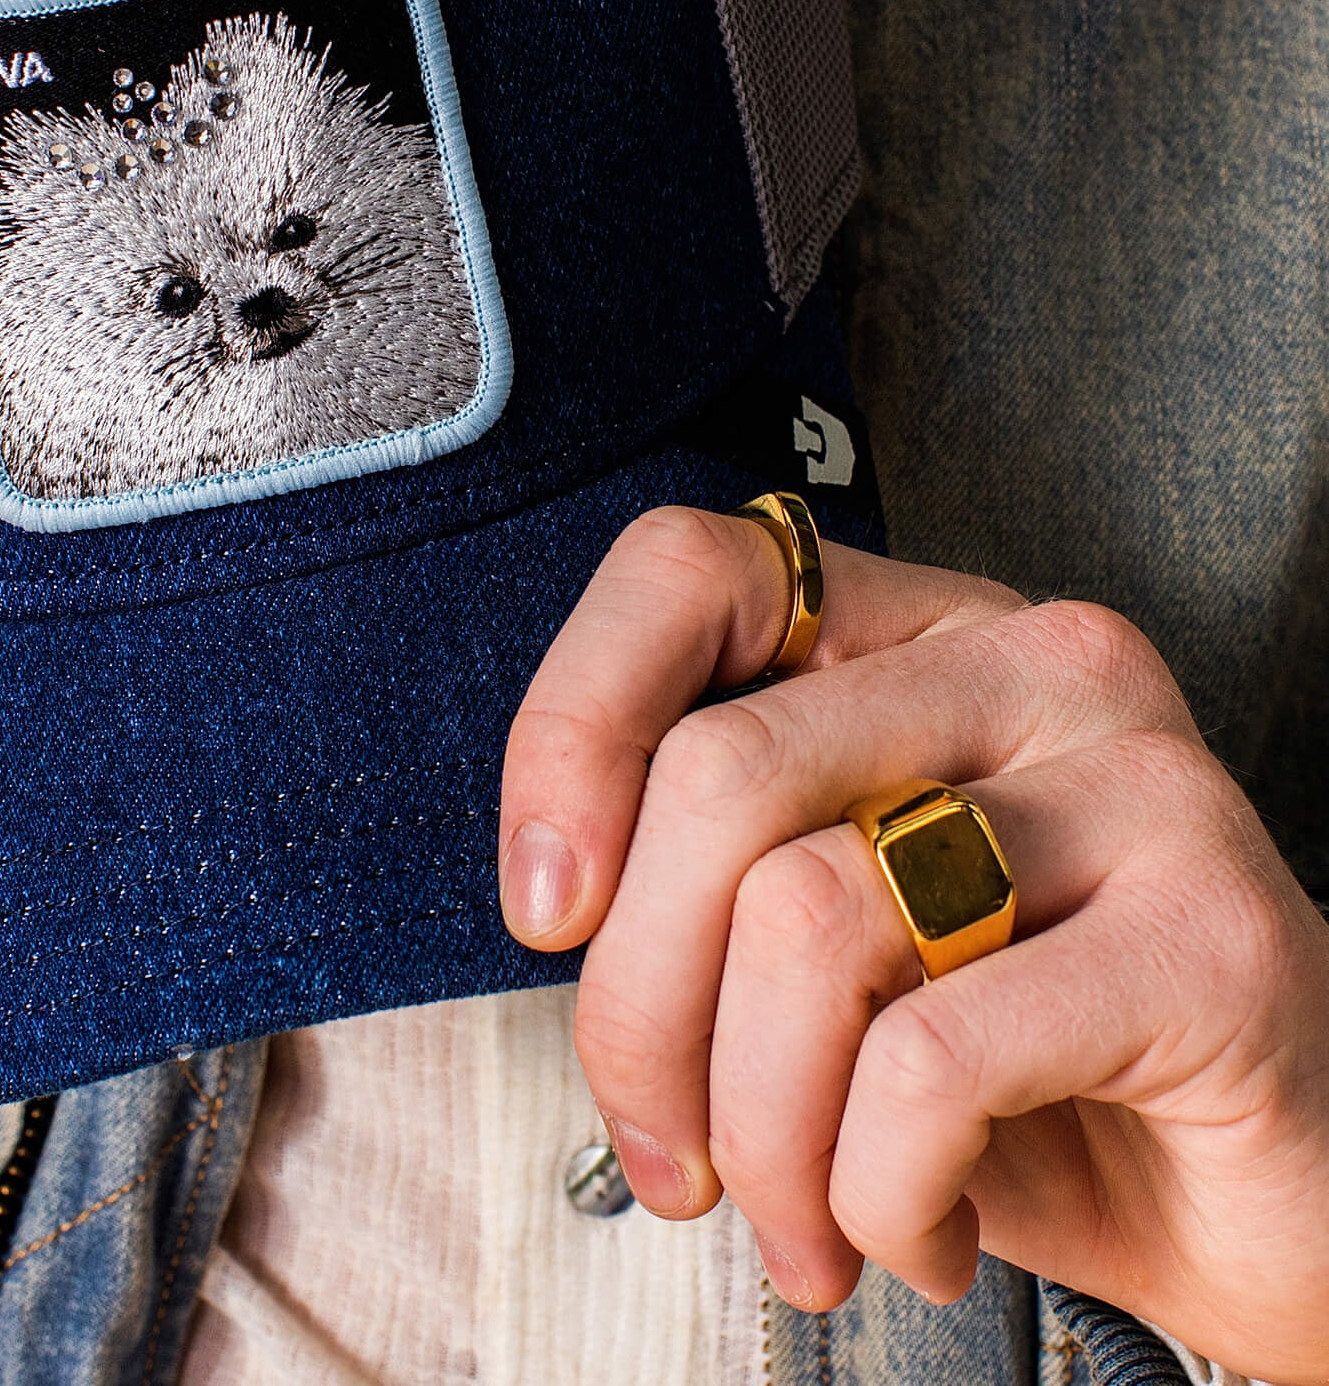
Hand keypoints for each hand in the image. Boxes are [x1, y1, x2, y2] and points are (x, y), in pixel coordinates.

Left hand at [497, 506, 1328, 1382]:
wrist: (1268, 1200)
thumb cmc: (1014, 1063)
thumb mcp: (828, 938)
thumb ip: (703, 873)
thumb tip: (556, 902)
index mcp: (918, 634)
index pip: (689, 571)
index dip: (572, 728)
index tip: (547, 912)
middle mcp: (1032, 664)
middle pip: (719, 775)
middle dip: (638, 1007)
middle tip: (664, 1156)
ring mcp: (1142, 783)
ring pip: (804, 920)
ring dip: (757, 1130)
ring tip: (798, 1226)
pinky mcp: (1219, 938)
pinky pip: (928, 1060)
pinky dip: (872, 1187)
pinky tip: (914, 1231)